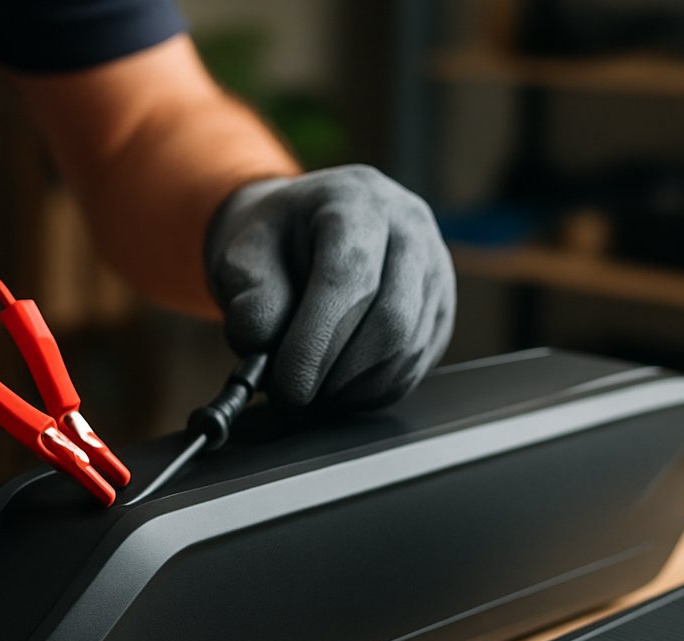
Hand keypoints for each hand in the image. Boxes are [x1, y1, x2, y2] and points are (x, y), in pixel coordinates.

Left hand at [204, 165, 454, 408]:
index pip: (348, 277)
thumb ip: (249, 295)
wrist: (303, 229)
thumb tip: (262, 342)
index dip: (316, 340)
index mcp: (355, 201)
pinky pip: (418, 364)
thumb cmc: (273, 244)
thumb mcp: (241, 254)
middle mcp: (408, 227)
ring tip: (314, 390)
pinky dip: (375, 390)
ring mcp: (435, 267)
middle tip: (295, 395)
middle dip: (338, 373)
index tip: (287, 385)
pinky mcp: (442, 307)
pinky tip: (341, 387)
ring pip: (409, 348)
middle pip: (391, 319)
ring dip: (356, 388)